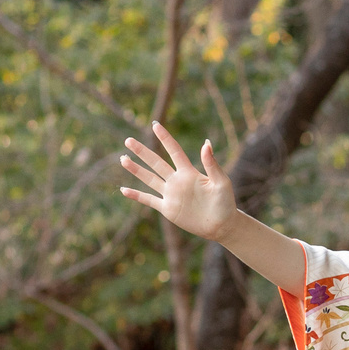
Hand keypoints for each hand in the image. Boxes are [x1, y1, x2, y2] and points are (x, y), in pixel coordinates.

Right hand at [119, 123, 237, 240]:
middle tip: (128, 140)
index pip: (174, 151)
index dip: (165, 138)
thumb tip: (206, 143)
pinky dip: (136, 195)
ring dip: (136, 169)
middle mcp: (177, 180)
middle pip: (156, 163)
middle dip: (142, 152)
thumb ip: (212, 164)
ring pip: (149, 179)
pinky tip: (123, 189)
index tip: (155, 124)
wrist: (222, 224)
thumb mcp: (221, 181)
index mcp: (189, 172)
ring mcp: (171, 194)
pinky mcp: (168, 209)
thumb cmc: (225, 202)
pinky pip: (149, 200)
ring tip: (122, 159)